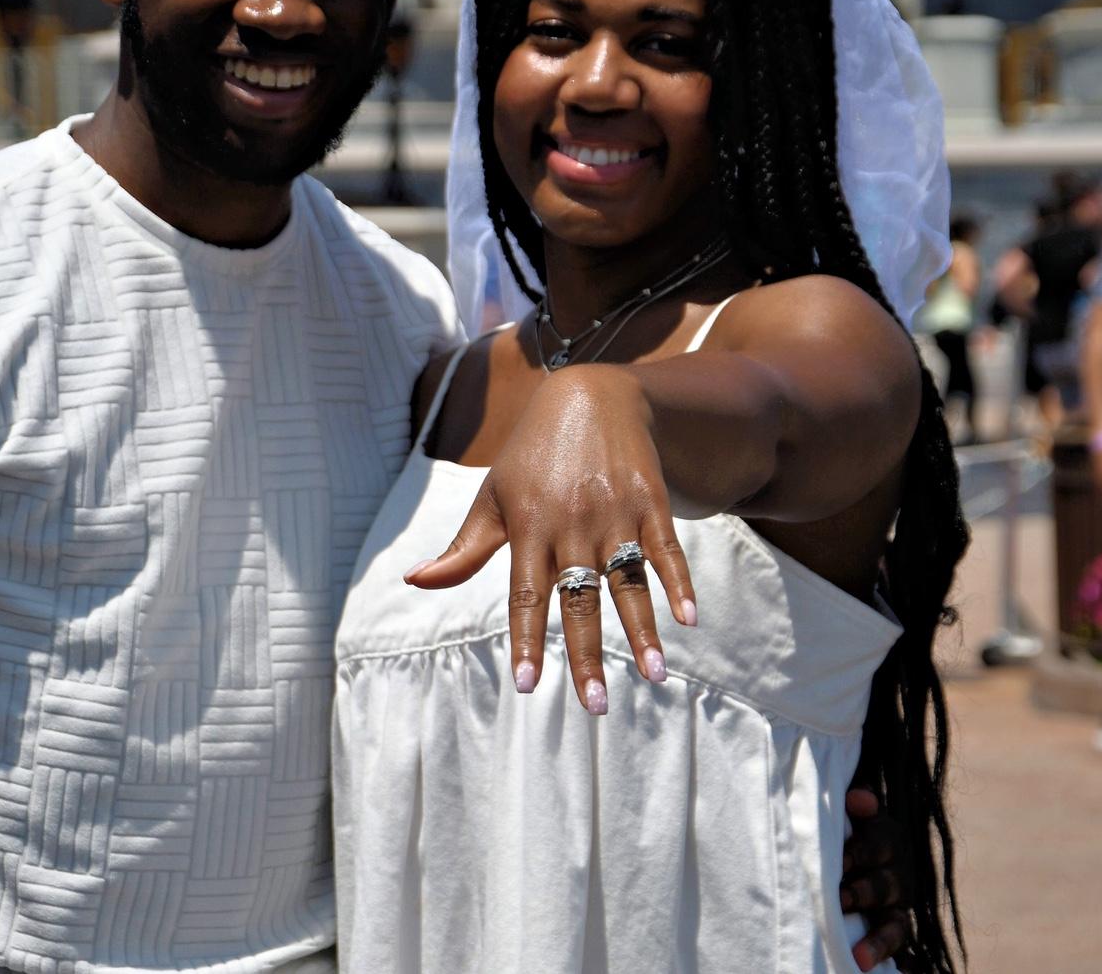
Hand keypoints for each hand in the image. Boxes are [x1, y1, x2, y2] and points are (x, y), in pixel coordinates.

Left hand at [405, 366, 695, 713]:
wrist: (591, 395)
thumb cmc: (532, 456)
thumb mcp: (494, 496)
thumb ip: (463, 548)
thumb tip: (413, 582)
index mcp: (529, 526)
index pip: (525, 594)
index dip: (526, 640)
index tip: (528, 686)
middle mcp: (571, 523)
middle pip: (578, 598)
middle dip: (587, 653)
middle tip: (595, 707)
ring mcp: (614, 511)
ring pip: (627, 580)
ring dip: (642, 629)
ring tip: (655, 676)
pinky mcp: (649, 500)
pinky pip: (666, 548)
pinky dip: (678, 582)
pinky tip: (688, 619)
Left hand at [842, 787, 912, 971]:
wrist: (864, 843)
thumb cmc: (848, 822)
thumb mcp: (853, 808)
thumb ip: (856, 802)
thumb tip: (860, 798)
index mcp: (888, 839)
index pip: (878, 845)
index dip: (859, 852)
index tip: (840, 860)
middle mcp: (898, 876)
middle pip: (884, 886)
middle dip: (861, 894)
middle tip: (839, 900)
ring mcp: (898, 907)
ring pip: (895, 926)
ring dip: (877, 942)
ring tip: (860, 959)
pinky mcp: (895, 930)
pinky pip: (898, 950)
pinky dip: (890, 961)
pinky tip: (867, 969)